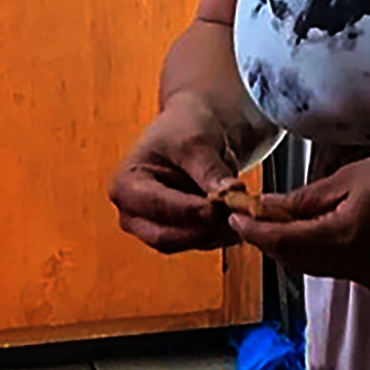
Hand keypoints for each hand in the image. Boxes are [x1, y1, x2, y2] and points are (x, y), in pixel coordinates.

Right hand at [113, 97, 259, 254]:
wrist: (198, 126)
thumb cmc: (186, 127)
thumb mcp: (196, 141)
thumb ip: (209, 170)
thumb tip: (229, 193)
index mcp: (126, 186)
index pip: (158, 207)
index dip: (192, 210)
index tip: (224, 205)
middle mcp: (132, 213)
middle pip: (167, 237)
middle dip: (205, 228)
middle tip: (238, 214)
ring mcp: (152, 227)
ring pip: (186, 243)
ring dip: (217, 233)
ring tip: (244, 212)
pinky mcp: (177, 233)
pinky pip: (200, 243)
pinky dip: (221, 233)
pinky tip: (240, 217)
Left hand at [237, 146, 369, 288]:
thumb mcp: (351, 177)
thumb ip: (306, 199)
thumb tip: (269, 207)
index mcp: (346, 238)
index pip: (284, 242)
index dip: (254, 231)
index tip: (232, 217)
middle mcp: (356, 267)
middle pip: (295, 260)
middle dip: (270, 241)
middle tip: (250, 216)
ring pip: (314, 266)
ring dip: (293, 247)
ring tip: (278, 219)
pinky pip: (337, 267)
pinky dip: (319, 251)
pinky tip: (315, 229)